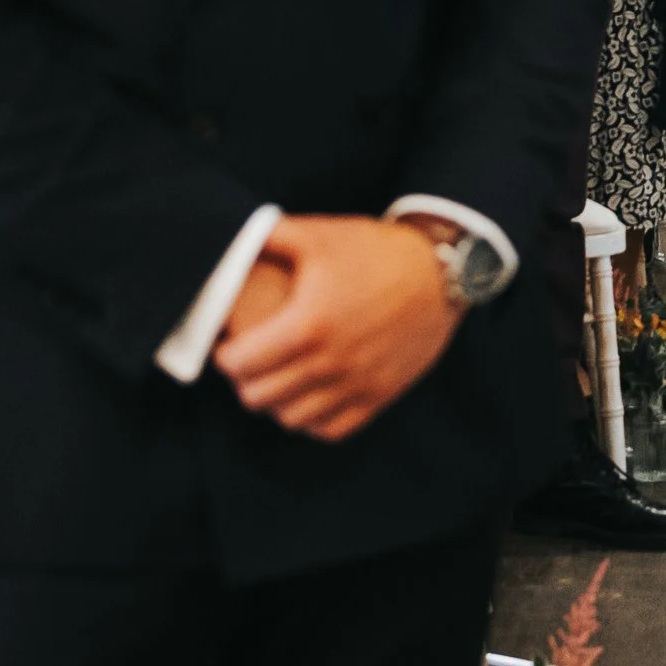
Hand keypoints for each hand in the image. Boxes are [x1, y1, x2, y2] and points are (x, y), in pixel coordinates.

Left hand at [211, 214, 462, 441]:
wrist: (440, 272)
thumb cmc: (375, 250)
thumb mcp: (318, 235)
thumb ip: (268, 236)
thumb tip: (230, 240)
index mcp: (307, 324)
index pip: (240, 363)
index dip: (224, 356)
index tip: (228, 344)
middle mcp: (329, 362)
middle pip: (259, 397)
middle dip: (244, 380)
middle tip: (248, 362)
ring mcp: (356, 384)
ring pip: (291, 419)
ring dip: (275, 402)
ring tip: (276, 380)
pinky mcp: (379, 395)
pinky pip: (331, 430)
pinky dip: (312, 421)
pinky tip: (309, 397)